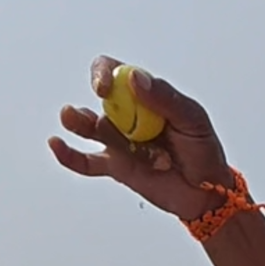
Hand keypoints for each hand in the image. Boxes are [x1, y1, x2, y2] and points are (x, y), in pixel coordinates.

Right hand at [49, 58, 230, 223]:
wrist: (207, 192)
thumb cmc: (203, 151)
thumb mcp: (192, 119)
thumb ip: (165, 98)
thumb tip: (135, 79)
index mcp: (145, 96)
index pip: (116, 73)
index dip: (106, 73)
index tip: (109, 84)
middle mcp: (128, 115)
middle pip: (101, 97)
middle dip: (99, 91)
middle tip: (103, 94)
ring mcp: (120, 141)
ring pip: (91, 127)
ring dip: (79, 121)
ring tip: (70, 117)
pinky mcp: (116, 166)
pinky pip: (88, 161)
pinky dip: (70, 155)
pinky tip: (57, 146)